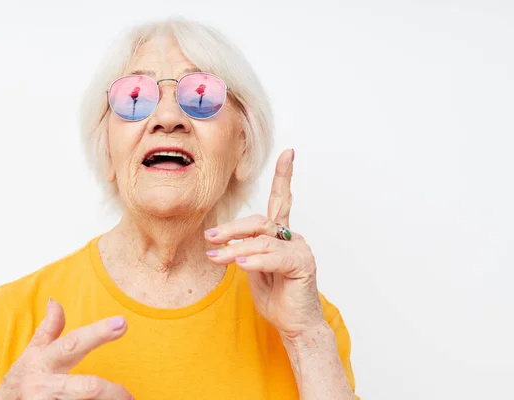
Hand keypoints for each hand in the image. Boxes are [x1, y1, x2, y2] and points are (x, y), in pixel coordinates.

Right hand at [0, 299, 133, 399]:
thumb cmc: (21, 380)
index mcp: (45, 363)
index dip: (98, 333)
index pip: (74, 344)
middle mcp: (46, 387)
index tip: (123, 323)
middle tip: (130, 396)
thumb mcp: (32, 354)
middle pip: (87, 388)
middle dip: (111, 392)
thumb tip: (55, 300)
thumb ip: (49, 330)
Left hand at [205, 149, 325, 338]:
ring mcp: (300, 249)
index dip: (284, 176)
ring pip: (262, 239)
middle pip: (260, 221)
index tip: (288, 152)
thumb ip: (245, 250)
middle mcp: (293, 237)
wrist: (294, 325)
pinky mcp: (303, 264)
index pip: (281, 200)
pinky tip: (242, 264)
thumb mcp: (253, 269)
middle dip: (232, 228)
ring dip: (235, 249)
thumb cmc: (276, 296)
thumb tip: (223, 242)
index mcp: (281, 235)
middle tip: (210, 237)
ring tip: (215, 257)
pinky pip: (274, 256)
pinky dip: (255, 260)